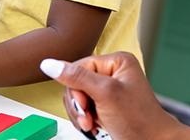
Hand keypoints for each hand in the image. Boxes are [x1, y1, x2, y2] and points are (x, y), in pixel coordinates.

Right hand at [41, 52, 189, 139]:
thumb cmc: (139, 119)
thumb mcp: (105, 94)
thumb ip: (76, 77)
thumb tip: (49, 64)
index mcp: (117, 61)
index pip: (79, 66)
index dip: (76, 87)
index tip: (84, 105)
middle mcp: (113, 73)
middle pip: (76, 83)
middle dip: (79, 105)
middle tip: (88, 119)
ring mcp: (108, 91)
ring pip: (78, 98)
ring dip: (81, 115)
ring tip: (92, 125)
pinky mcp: (106, 107)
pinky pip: (84, 109)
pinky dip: (86, 120)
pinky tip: (95, 127)